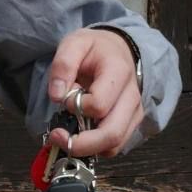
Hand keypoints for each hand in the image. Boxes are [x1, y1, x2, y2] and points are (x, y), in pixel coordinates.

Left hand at [45, 28, 142, 159]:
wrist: (117, 49)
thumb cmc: (94, 48)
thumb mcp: (74, 44)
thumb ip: (63, 66)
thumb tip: (57, 96)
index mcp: (119, 72)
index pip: (99, 104)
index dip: (76, 106)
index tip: (64, 97)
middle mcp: (132, 96)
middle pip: (112, 133)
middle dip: (81, 143)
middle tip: (57, 137)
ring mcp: (134, 112)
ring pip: (115, 145)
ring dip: (87, 147)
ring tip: (67, 135)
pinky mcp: (131, 123)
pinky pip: (115, 146)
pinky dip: (96, 147)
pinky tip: (82, 134)